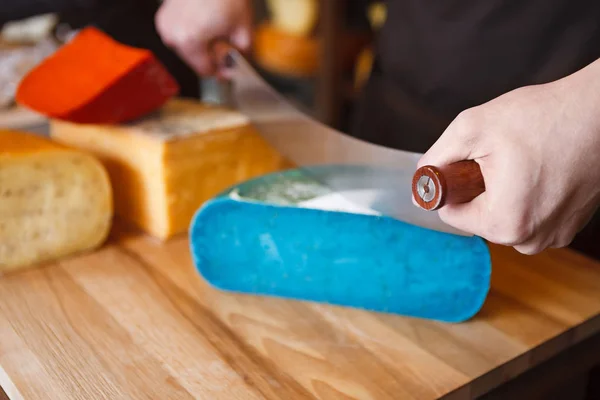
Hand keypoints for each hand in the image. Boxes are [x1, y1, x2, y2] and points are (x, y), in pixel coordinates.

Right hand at [155, 0, 251, 76]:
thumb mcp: (243, 32)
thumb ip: (239, 58)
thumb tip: (231, 73)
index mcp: (189, 41)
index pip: (205, 71)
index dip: (220, 67)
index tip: (228, 58)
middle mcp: (172, 35)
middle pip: (194, 61)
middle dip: (210, 53)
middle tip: (223, 35)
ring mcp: (165, 25)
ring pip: (186, 49)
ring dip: (200, 44)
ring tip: (213, 24)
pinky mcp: (163, 17)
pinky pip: (179, 35)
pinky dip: (191, 32)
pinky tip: (202, 19)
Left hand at [416, 60, 599, 254]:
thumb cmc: (544, 117)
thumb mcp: (472, 128)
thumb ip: (437, 157)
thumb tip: (421, 177)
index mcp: (504, 224)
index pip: (451, 214)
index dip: (451, 184)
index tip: (467, 161)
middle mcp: (530, 239)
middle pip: (477, 216)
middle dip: (478, 187)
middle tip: (497, 155)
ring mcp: (553, 235)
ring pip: (503, 214)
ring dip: (501, 190)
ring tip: (521, 160)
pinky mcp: (568, 225)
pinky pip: (529, 213)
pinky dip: (525, 193)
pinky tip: (538, 167)